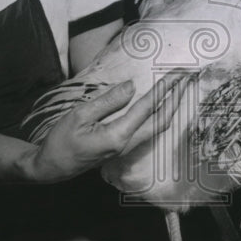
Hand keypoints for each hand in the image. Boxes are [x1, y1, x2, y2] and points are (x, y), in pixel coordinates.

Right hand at [24, 74, 185, 181]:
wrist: (51, 168)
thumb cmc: (61, 141)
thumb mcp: (79, 116)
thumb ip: (107, 101)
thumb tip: (132, 86)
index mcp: (117, 135)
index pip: (147, 108)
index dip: (165, 88)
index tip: (178, 73)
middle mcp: (128, 144)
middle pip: (162, 119)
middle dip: (179, 97)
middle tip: (190, 76)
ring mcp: (127, 148)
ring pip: (159, 126)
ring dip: (173, 105)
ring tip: (182, 86)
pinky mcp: (124, 147)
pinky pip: (150, 129)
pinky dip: (161, 113)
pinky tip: (164, 103)